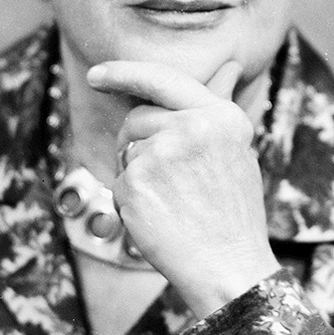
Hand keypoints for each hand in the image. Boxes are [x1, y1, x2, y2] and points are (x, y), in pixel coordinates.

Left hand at [85, 59, 279, 318]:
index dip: (124, 72)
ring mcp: (163, 152)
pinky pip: (117, 182)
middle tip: (160, 181)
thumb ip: (217, 108)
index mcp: (222, 116)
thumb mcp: (236, 151)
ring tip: (171, 204)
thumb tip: (230, 65)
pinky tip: (158, 219)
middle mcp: (194, 126)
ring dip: (135, 175)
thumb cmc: (232, 215)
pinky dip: (129, 203)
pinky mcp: (136, 181)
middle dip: (135, 142)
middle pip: (137, 117)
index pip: (163, 79)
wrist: (230, 268)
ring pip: (126, 151)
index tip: (97, 75)